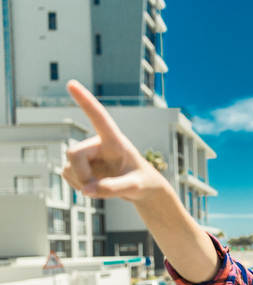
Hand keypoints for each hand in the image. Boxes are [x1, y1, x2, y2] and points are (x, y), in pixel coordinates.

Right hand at [63, 80, 166, 201]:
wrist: (142, 189)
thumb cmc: (144, 182)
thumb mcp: (135, 187)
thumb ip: (112, 189)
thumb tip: (86, 191)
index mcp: (115, 141)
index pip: (99, 118)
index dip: (85, 101)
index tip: (71, 84)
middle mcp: (98, 144)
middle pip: (74, 154)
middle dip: (82, 175)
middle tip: (95, 190)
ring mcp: (88, 155)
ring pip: (68, 167)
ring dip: (81, 183)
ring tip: (102, 188)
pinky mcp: (82, 166)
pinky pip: (67, 175)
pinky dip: (78, 186)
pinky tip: (94, 187)